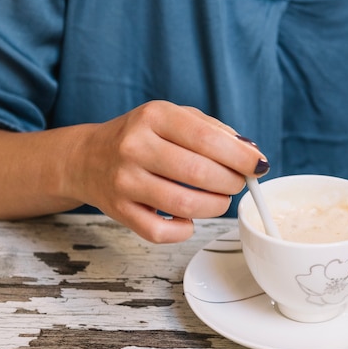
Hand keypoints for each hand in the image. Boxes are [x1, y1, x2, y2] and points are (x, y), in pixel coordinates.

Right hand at [66, 101, 268, 242]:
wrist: (88, 158)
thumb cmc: (142, 137)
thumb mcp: (174, 118)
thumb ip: (214, 131)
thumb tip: (251, 153)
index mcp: (154, 116)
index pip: (207, 138)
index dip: (240, 156)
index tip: (259, 165)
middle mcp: (134, 146)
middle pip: (199, 173)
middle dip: (231, 182)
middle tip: (237, 183)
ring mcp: (124, 181)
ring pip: (184, 205)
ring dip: (214, 207)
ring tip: (219, 199)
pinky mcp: (119, 211)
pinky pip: (161, 232)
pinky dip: (185, 229)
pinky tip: (188, 217)